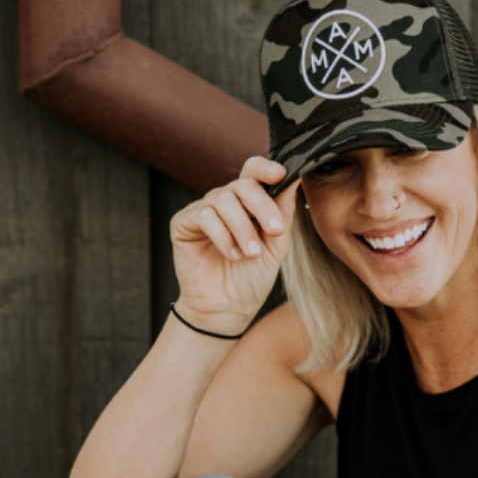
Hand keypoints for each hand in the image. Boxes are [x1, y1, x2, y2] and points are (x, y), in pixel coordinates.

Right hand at [169, 158, 300, 334]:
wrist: (228, 309)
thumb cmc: (252, 278)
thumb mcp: (276, 245)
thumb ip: (283, 212)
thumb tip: (294, 179)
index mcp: (248, 203)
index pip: (254, 171)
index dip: (266, 168)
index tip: (281, 174)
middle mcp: (225, 201)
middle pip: (243, 184)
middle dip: (262, 206)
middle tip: (274, 232)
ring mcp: (203, 210)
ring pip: (223, 200)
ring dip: (242, 228)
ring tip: (251, 254)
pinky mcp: (183, 223)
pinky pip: (204, 216)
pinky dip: (223, 237)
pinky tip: (232, 256)